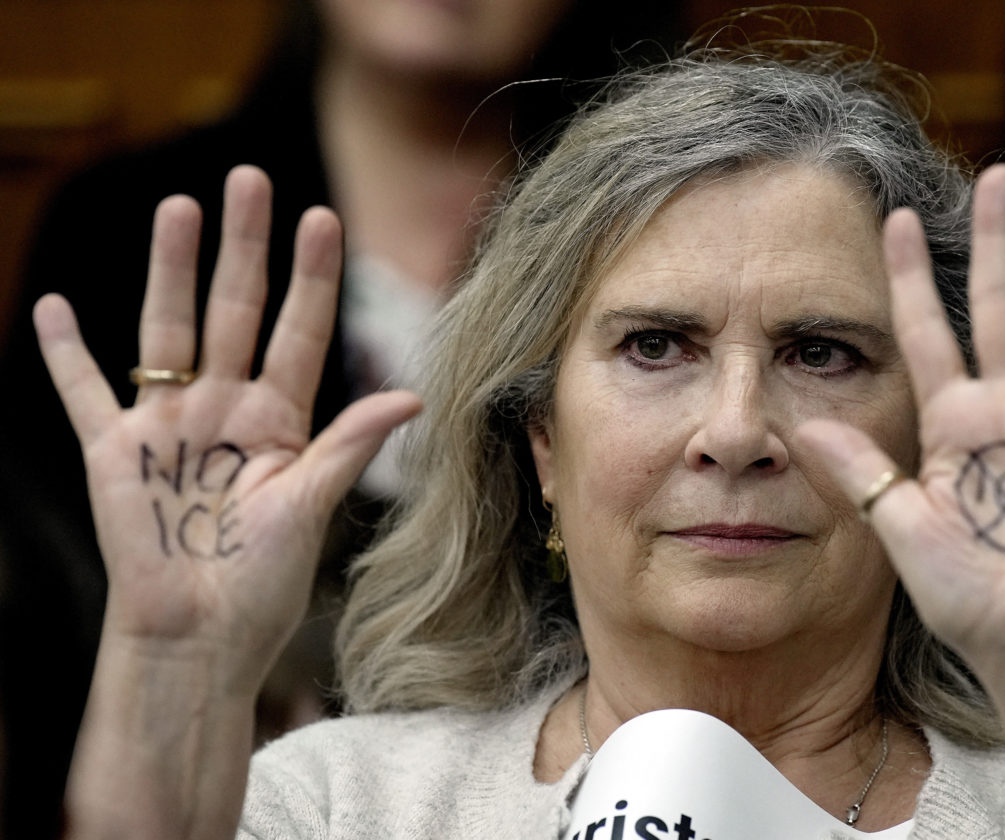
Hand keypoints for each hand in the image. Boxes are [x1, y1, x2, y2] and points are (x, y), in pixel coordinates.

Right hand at [34, 166, 421, 694]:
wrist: (199, 638)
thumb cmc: (262, 584)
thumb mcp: (312, 509)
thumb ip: (349, 445)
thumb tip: (412, 396)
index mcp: (281, 421)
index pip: (299, 331)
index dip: (312, 277)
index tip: (323, 217)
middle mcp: (226, 409)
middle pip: (233, 310)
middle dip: (242, 247)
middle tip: (248, 178)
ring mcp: (168, 426)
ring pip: (167, 331)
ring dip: (169, 270)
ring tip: (178, 208)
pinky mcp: (114, 453)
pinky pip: (85, 393)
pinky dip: (66, 354)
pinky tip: (53, 305)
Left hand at [801, 164, 1004, 660]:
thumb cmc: (964, 590)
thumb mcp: (898, 525)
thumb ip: (859, 472)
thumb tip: (800, 425)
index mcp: (948, 424)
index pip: (925, 331)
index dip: (909, 277)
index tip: (893, 219)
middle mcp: (1001, 411)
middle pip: (995, 309)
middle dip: (995, 244)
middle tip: (998, 176)